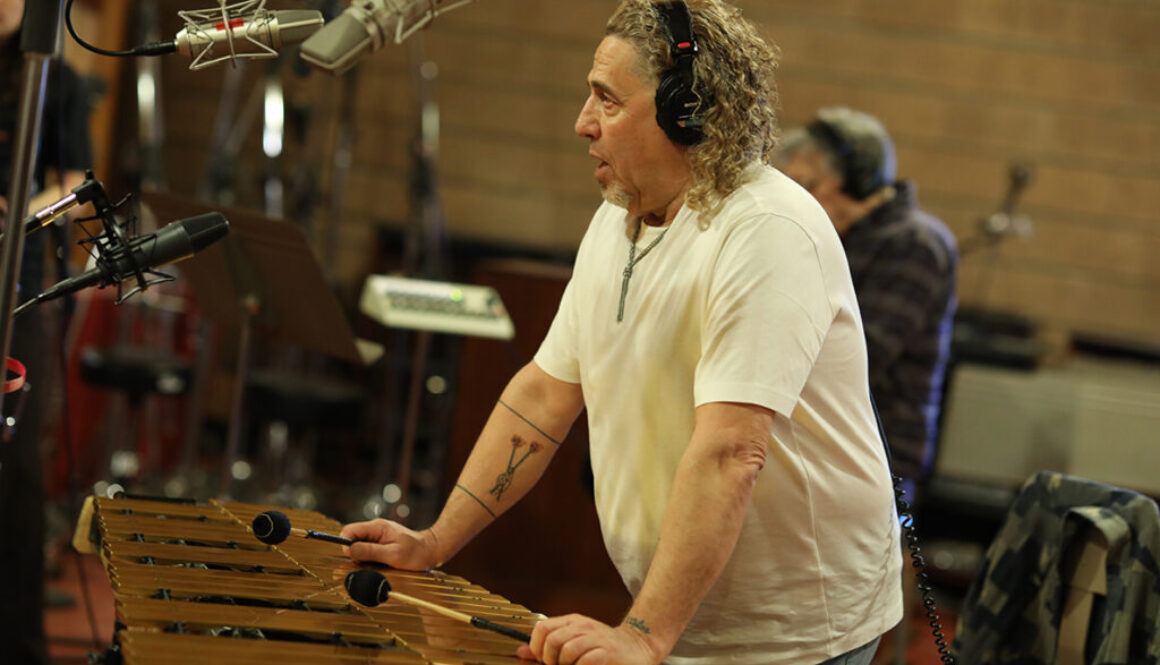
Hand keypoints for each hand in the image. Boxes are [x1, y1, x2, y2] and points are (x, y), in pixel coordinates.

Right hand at [339, 518, 439, 570]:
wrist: (432, 550)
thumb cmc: (416, 553)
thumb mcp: (393, 555)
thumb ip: (370, 551)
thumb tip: (348, 550)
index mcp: (377, 527)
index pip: (349, 530)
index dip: (345, 545)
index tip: (353, 558)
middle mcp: (375, 529)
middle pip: (352, 539)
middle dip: (354, 553)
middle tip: (368, 564)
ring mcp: (378, 536)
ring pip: (359, 546)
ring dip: (363, 557)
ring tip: (378, 564)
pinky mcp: (381, 544)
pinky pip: (367, 550)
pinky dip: (370, 559)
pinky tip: (381, 564)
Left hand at [516, 614, 660, 664]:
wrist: (637, 647)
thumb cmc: (603, 648)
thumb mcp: (575, 640)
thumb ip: (549, 646)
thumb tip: (522, 651)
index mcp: (573, 621)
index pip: (542, 628)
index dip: (537, 647)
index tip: (544, 660)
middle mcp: (584, 627)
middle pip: (553, 640)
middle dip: (550, 660)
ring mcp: (597, 639)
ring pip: (567, 651)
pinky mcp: (607, 653)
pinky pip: (584, 661)